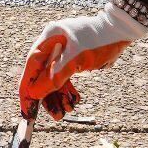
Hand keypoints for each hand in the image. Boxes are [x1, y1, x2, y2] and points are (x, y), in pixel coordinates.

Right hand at [19, 0, 147, 117]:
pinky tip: (73, 101)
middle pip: (42, 74)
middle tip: (53, 115)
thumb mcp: (76, 61)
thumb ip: (54, 78)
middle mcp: (52, 45)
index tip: (27, 107)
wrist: (121, 33)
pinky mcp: (72, 60)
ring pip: (54, 79)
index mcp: (49, 38)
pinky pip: (64, 78)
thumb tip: (34, 94)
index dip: (27, 88)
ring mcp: (62, 52)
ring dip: (58, 96)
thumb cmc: (99, 41)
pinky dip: (67, 91)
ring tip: (65, 112)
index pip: (31, 65)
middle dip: (47, 96)